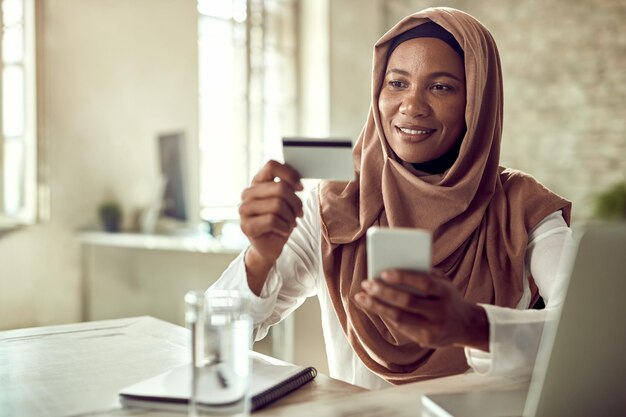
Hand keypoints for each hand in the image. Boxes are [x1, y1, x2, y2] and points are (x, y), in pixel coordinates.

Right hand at [239, 160, 302, 292]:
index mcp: (257, 183)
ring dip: (291, 217)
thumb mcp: (287, 201)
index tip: (300, 187)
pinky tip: (283, 231)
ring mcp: (244, 210)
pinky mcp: (246, 226)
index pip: (271, 166)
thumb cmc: (280, 221)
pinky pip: (272, 220)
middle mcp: (248, 194)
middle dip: (296, 202)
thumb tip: (297, 183)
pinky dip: (284, 227)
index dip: (290, 174)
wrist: (270, 246)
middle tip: (299, 213)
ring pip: (277, 205)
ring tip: (290, 223)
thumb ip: (288, 187)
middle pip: (280, 188)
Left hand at [354, 269, 488, 350]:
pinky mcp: (425, 340)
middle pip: (407, 302)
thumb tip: (392, 268)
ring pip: (399, 318)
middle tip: (366, 283)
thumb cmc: (447, 297)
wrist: (466, 326)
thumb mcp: (443, 283)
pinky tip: (372, 306)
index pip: (424, 283)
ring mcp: (433, 328)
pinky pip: (400, 327)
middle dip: (383, 292)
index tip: (383, 272)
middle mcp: (440, 312)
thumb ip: (424, 274)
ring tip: (361, 297)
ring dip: (377, 307)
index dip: (403, 277)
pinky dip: (384, 315)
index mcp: (445, 292)